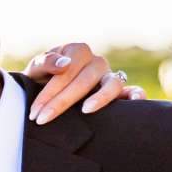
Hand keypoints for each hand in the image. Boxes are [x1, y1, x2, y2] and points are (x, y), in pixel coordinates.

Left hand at [22, 43, 144, 125]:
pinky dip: (136, 94)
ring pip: (112, 84)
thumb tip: (65, 64)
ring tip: (86, 110)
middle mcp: (96, 62)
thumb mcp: (36, 70)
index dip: (49, 92)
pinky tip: (136, 102)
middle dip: (62, 102)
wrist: (46, 90)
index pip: (66, 71)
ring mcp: (109, 76)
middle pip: (84, 80)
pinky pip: (131, 90)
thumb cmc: (41, 79)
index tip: (35, 112)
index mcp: (78, 51)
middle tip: (43, 120)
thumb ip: (45, 63)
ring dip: (100, 97)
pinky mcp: (119, 92)